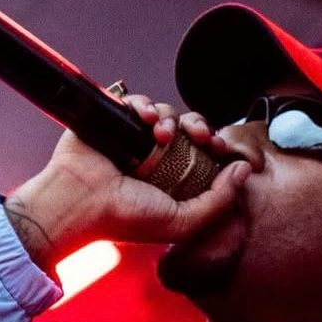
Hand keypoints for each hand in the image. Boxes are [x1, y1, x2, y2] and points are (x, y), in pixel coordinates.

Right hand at [6, 95, 250, 273]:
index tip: (216, 146)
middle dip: (199, 126)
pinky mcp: (112, 120)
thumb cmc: (125, 218)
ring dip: (169, 118)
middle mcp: (153, 157)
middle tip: (198, 136)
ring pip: (165, 112)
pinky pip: (136, 101)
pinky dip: (144, 104)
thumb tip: (243, 169)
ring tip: (159, 135)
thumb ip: (219, 201)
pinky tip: (143, 119)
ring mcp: (132, 138)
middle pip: (187, 127)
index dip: (214, 144)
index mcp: (171, 179)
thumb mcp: (182, 221)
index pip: (201, 153)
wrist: (78, 203)